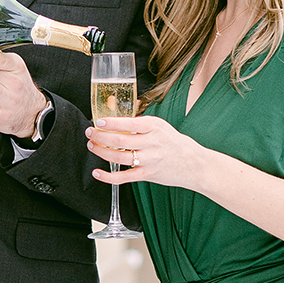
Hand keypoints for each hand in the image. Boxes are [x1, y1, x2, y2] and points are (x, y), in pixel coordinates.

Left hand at [86, 112, 205, 190]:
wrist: (193, 164)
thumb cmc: (174, 142)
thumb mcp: (160, 125)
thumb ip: (140, 119)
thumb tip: (121, 105)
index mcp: (154, 126)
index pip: (128, 123)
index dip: (110, 123)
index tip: (98, 121)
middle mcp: (151, 143)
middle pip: (120, 140)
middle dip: (100, 136)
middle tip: (90, 133)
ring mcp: (149, 160)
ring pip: (119, 157)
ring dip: (101, 151)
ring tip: (91, 145)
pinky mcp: (147, 175)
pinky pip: (124, 177)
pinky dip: (108, 176)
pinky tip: (96, 172)